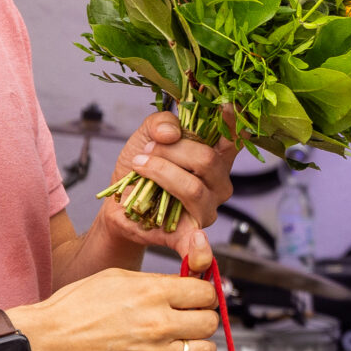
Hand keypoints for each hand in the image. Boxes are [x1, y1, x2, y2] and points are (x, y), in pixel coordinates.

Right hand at [13, 267, 219, 350]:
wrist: (44, 344)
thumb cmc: (73, 310)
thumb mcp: (116, 279)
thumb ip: (156, 282)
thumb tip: (185, 283)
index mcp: (152, 293)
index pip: (205, 292)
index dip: (203, 294)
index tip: (197, 298)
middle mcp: (158, 324)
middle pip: (209, 322)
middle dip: (202, 318)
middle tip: (190, 319)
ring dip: (199, 346)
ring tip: (185, 342)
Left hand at [93, 110, 236, 269]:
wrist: (116, 203)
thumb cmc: (139, 166)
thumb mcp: (145, 135)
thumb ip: (160, 123)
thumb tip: (169, 133)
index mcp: (215, 155)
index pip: (234, 138)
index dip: (233, 122)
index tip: (226, 104)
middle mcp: (219, 182)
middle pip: (206, 160)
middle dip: (170, 152)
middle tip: (145, 152)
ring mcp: (207, 208)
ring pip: (193, 188)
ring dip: (160, 174)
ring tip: (139, 168)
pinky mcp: (189, 234)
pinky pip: (196, 241)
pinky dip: (197, 246)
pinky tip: (195, 244)